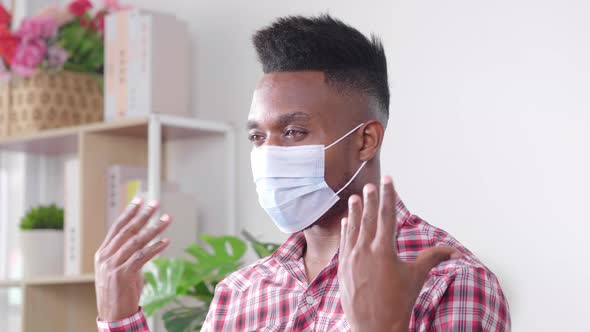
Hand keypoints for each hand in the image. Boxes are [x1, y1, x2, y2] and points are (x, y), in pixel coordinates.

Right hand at [94, 198, 170, 320]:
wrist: (113, 314)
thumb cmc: (119, 292)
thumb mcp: (118, 268)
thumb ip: (127, 254)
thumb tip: (144, 241)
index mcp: (103, 253)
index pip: (117, 227)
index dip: (129, 212)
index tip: (140, 199)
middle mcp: (106, 256)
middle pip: (127, 230)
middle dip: (143, 215)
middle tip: (156, 203)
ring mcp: (112, 265)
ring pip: (136, 241)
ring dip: (154, 229)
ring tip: (167, 219)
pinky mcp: (122, 275)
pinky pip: (142, 257)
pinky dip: (155, 248)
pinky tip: (166, 241)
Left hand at [338, 176, 460, 331]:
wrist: (375, 327)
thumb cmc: (398, 303)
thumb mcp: (416, 277)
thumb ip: (433, 258)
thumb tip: (454, 251)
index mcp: (384, 249)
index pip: (387, 215)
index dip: (388, 196)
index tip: (387, 180)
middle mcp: (365, 250)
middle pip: (369, 218)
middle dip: (371, 199)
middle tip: (370, 184)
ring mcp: (351, 258)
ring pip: (353, 229)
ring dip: (355, 212)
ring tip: (356, 197)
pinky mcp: (343, 268)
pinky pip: (344, 243)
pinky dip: (345, 230)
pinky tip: (346, 221)